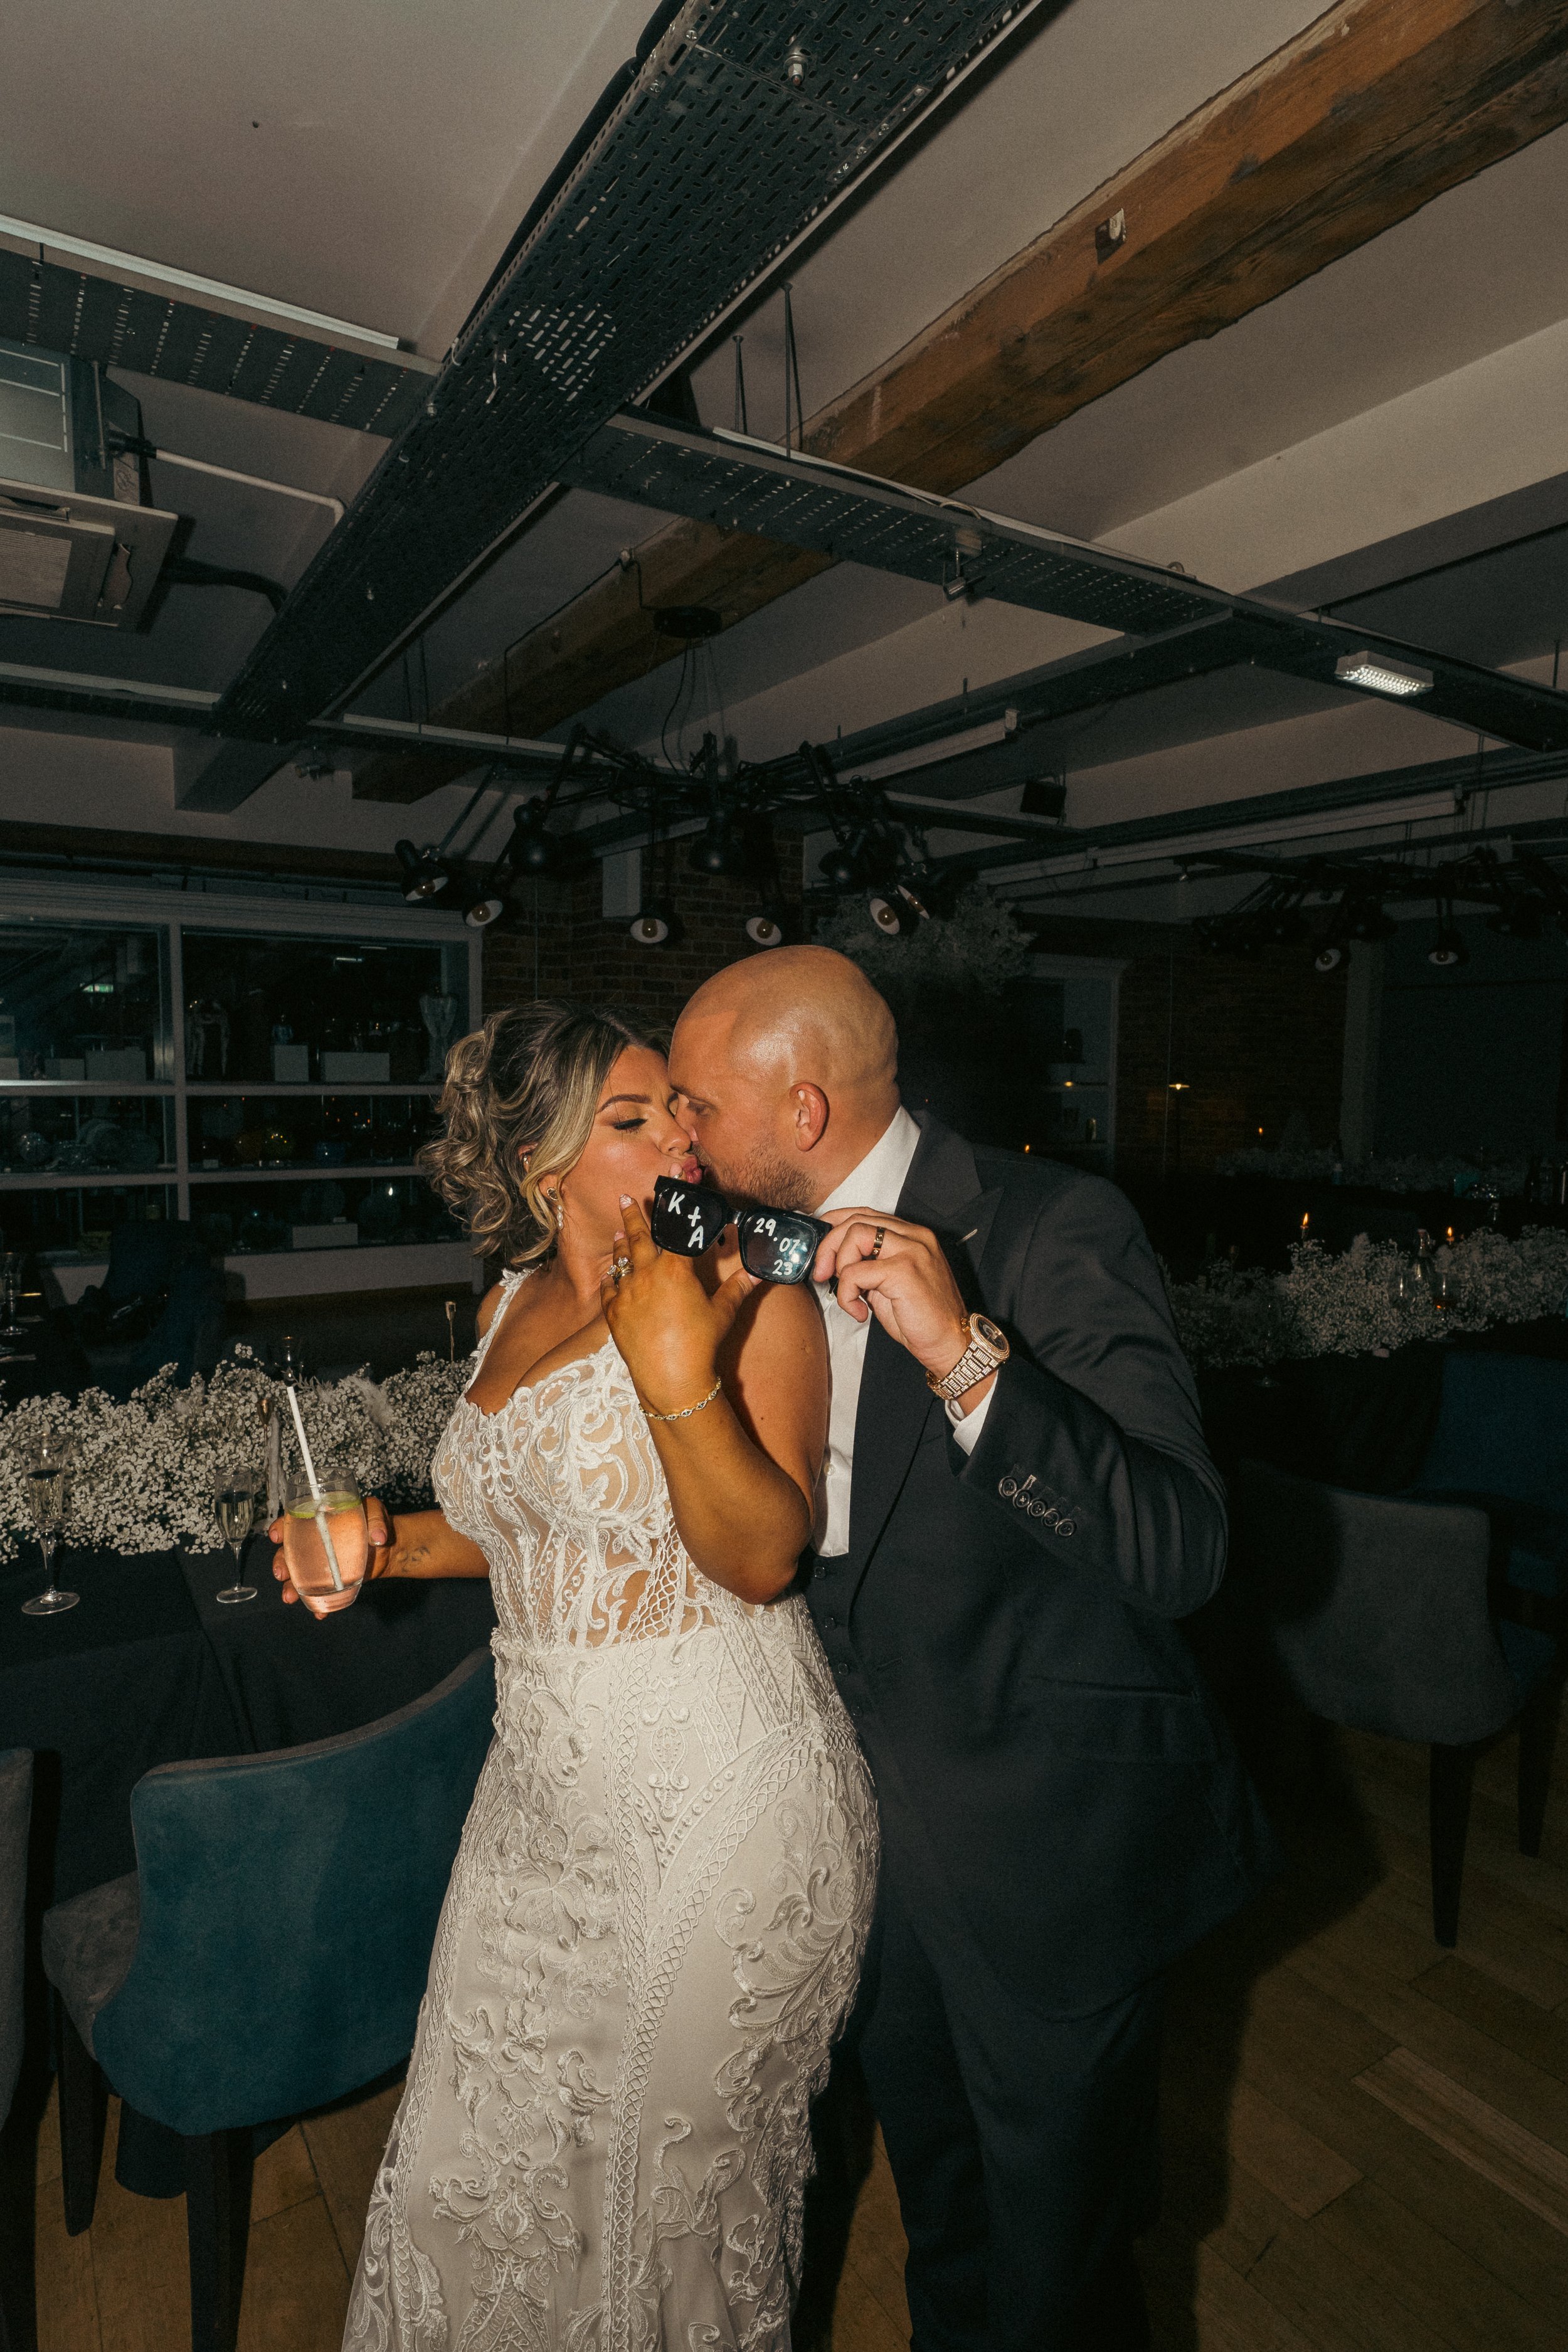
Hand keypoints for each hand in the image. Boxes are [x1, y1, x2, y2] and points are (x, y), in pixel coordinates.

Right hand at [271, 1494, 391, 1602]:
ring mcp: (319, 1563)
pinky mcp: (330, 1580)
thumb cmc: (375, 1523)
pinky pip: (319, 1593)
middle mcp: (312, 1542)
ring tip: (290, 1597)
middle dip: (281, 1562)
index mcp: (317, 1520)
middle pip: (289, 1551)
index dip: (281, 1527)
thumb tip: (378, 1537)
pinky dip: (317, 1605)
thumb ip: (376, 1521)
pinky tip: (320, 1613)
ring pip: (297, 1575)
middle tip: (281, 1573)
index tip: (276, 1536)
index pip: (293, 1521)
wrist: (386, 1548)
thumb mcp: (375, 1512)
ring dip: (290, 1587)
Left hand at [602, 1195, 754, 1414]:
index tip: (674, 1179)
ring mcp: (627, 1293)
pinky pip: (608, 1290)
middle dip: (632, 1215)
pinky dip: (609, 1281)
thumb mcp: (722, 1313)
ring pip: (621, 1261)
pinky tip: (609, 1277)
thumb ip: (737, 1288)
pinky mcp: (614, 1314)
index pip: (676, 1227)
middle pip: (639, 1237)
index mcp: (675, 1269)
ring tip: (618, 1233)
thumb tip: (757, 1273)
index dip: (677, 1202)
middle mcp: (647, 1275)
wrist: (671, 1377)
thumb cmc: (700, 1343)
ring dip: (620, 1245)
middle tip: (625, 1198)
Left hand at [813, 1209, 973, 1387]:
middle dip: (829, 1246)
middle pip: (856, 1220)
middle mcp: (915, 1235)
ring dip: (839, 1266)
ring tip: (847, 1293)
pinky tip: (859, 1310)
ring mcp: (911, 1250)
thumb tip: (832, 1259)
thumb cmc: (920, 1317)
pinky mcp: (904, 1270)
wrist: (949, 1343)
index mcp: (912, 1235)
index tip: (820, 1248)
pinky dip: (846, 1293)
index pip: (865, 1214)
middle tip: (821, 1273)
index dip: (835, 1225)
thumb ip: (868, 1264)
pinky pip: (855, 1272)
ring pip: (856, 1236)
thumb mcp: (889, 1283)